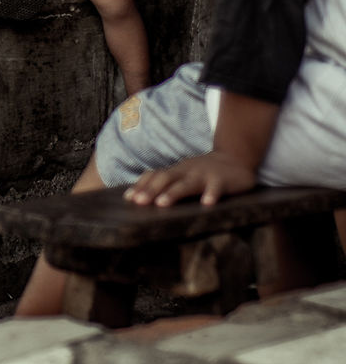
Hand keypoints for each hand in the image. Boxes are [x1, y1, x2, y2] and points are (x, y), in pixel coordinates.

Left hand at [124, 151, 257, 207]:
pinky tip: (207, 204)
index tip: (129, 198)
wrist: (235, 159)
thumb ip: (166, 184)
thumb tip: (138, 198)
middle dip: (151, 190)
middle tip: (139, 203)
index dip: (142, 186)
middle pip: (166, 178)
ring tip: (162, 204)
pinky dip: (211, 195)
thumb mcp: (183, 174)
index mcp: (176, 171)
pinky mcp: (222, 180)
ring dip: (173, 193)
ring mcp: (204, 174)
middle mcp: (187, 171)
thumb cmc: (202, 172)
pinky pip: (216, 188)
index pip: (155, 175)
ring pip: (187, 183)